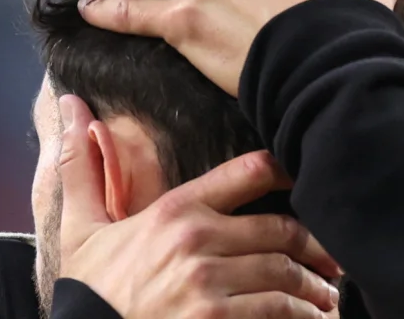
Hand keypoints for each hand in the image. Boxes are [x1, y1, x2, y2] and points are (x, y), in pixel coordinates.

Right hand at [56, 95, 341, 317]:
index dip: (287, 171)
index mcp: (175, 211)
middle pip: (281, 231)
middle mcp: (197, 241)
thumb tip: (70, 106)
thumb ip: (82, 168)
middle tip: (333, 259)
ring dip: (314, 287)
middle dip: (315, 246)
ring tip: (326, 296)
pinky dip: (300, 316)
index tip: (307, 180)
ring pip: (285, 274)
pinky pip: (276, 311)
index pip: (249, 172)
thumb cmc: (88, 292)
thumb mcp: (79, 229)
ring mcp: (209, 285)